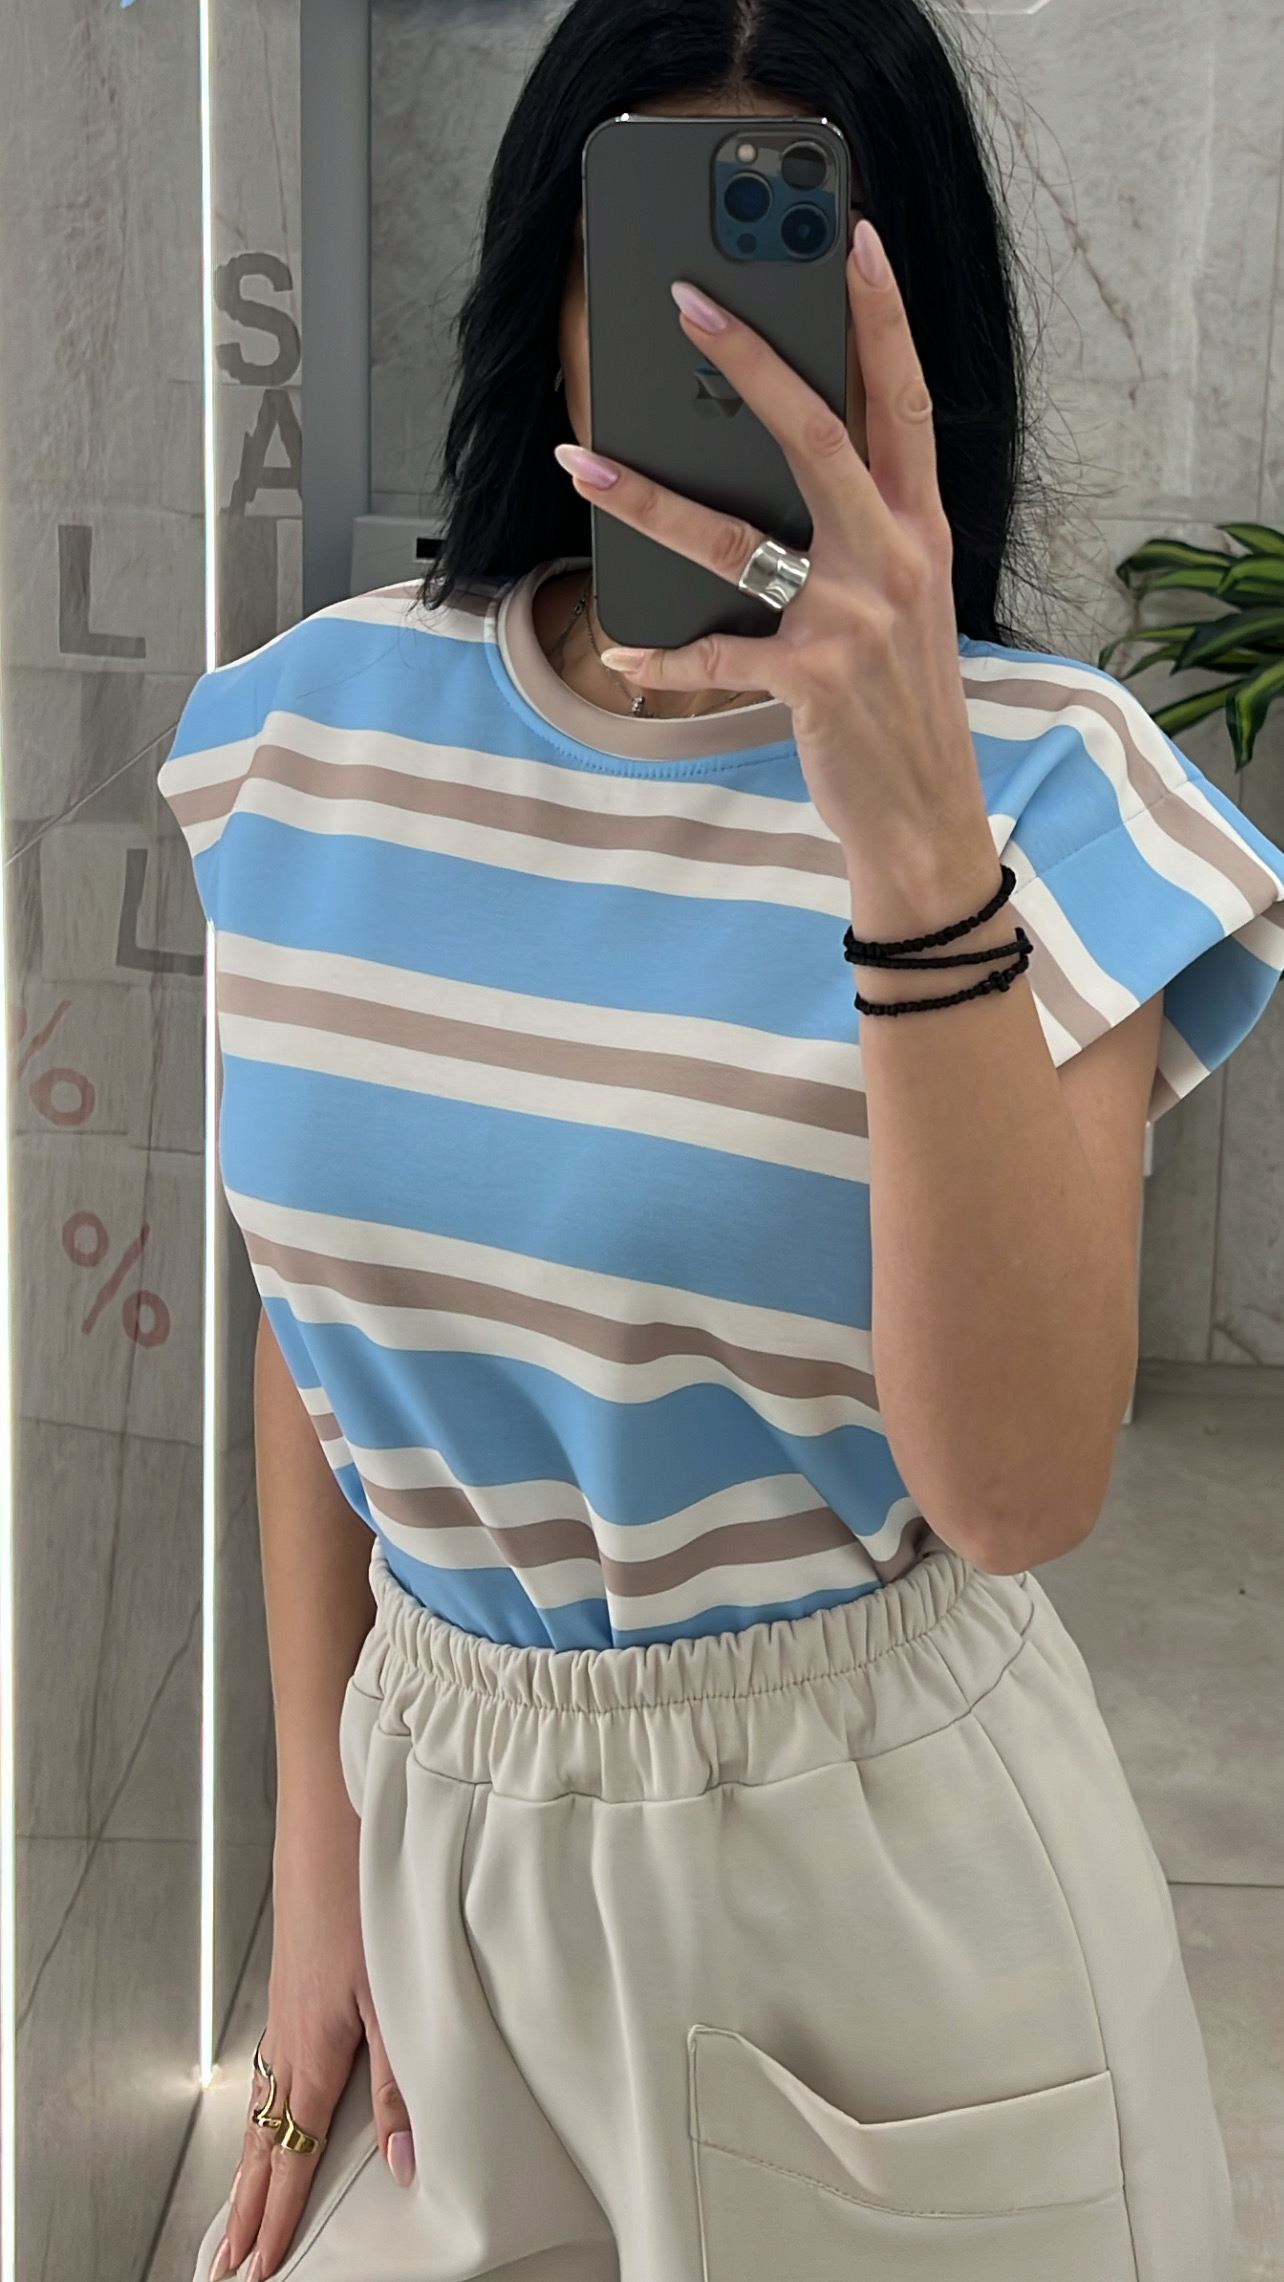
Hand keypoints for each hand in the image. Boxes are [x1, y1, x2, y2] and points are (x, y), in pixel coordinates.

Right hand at [210, 1793, 412, 2280]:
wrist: (329, 1817)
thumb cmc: (363, 1892)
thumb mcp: (396, 1993)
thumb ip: (401, 2082)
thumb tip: (402, 2161)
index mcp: (313, 2051)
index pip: (290, 2157)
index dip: (277, 2220)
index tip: (258, 2271)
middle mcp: (289, 2039)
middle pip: (262, 2144)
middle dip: (246, 2208)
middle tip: (228, 2264)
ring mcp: (287, 2010)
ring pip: (261, 2108)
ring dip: (251, 2165)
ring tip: (239, 2210)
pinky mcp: (295, 1984)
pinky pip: (268, 2070)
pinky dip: (261, 2113)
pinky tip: (272, 2109)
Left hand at [553, 219, 998, 931]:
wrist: (926, 816)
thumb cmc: (901, 704)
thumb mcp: (903, 604)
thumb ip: (861, 533)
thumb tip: (779, 470)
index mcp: (921, 529)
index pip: (904, 400)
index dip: (882, 317)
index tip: (854, 238)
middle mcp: (895, 558)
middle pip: (819, 435)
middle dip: (752, 361)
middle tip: (689, 301)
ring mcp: (856, 618)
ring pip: (737, 534)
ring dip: (648, 497)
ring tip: (582, 460)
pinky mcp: (813, 679)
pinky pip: (720, 652)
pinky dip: (665, 655)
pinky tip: (624, 652)